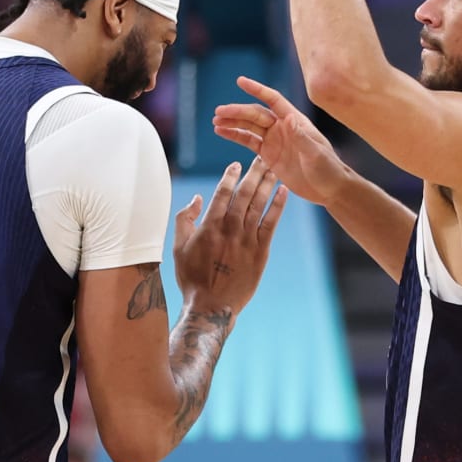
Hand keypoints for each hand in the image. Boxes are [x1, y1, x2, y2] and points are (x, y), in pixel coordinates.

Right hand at [171, 158, 287, 315]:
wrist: (212, 306)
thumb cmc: (191, 277)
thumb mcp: (178, 247)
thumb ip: (185, 219)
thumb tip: (197, 198)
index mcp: (209, 226)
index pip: (222, 193)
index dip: (230, 176)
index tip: (236, 164)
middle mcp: (230, 229)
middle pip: (244, 193)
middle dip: (253, 173)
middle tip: (262, 156)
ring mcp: (247, 240)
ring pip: (259, 205)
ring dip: (267, 184)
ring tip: (274, 168)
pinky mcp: (260, 252)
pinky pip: (271, 223)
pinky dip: (277, 206)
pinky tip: (283, 192)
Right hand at [213, 76, 353, 205]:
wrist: (329, 189)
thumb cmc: (328, 168)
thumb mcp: (316, 153)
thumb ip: (301, 137)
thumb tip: (288, 117)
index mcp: (295, 121)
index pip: (273, 100)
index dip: (257, 89)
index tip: (240, 81)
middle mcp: (283, 127)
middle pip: (256, 114)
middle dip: (237, 112)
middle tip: (218, 112)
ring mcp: (274, 140)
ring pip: (249, 126)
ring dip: (232, 123)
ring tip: (215, 121)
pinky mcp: (268, 154)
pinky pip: (248, 142)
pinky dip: (234, 136)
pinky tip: (221, 132)